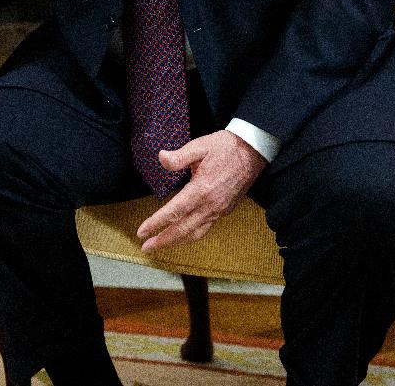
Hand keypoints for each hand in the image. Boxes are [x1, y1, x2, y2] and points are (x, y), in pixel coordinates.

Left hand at [134, 131, 266, 252]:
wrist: (252, 151)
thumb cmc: (225, 147)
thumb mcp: (199, 146)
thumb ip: (178, 156)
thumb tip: (161, 158)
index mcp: (201, 190)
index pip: (174, 212)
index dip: (156, 223)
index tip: (142, 232)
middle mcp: (211, 205)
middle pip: (183, 230)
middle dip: (163, 240)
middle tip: (146, 248)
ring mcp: (219, 210)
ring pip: (195, 233)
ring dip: (176, 242)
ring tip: (160, 246)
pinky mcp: (225, 210)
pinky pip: (206, 229)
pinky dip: (191, 236)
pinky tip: (182, 236)